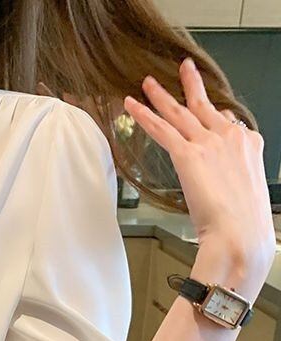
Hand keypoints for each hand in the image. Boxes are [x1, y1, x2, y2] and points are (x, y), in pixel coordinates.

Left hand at [124, 57, 275, 300]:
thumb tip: (220, 178)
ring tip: (147, 84)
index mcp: (248, 146)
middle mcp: (230, 138)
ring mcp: (209, 143)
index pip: (227, 121)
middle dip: (190, 85)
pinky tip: (132, 107)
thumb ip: (231, 179)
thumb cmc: (243, 223)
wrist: (240, 234)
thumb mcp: (243, 193)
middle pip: (204, 106)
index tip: (205, 105)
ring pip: (179, 113)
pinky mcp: (188, 154)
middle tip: (184, 67)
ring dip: (160, 96)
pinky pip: (162, 130)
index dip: (212, 114)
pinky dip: (144, 116)